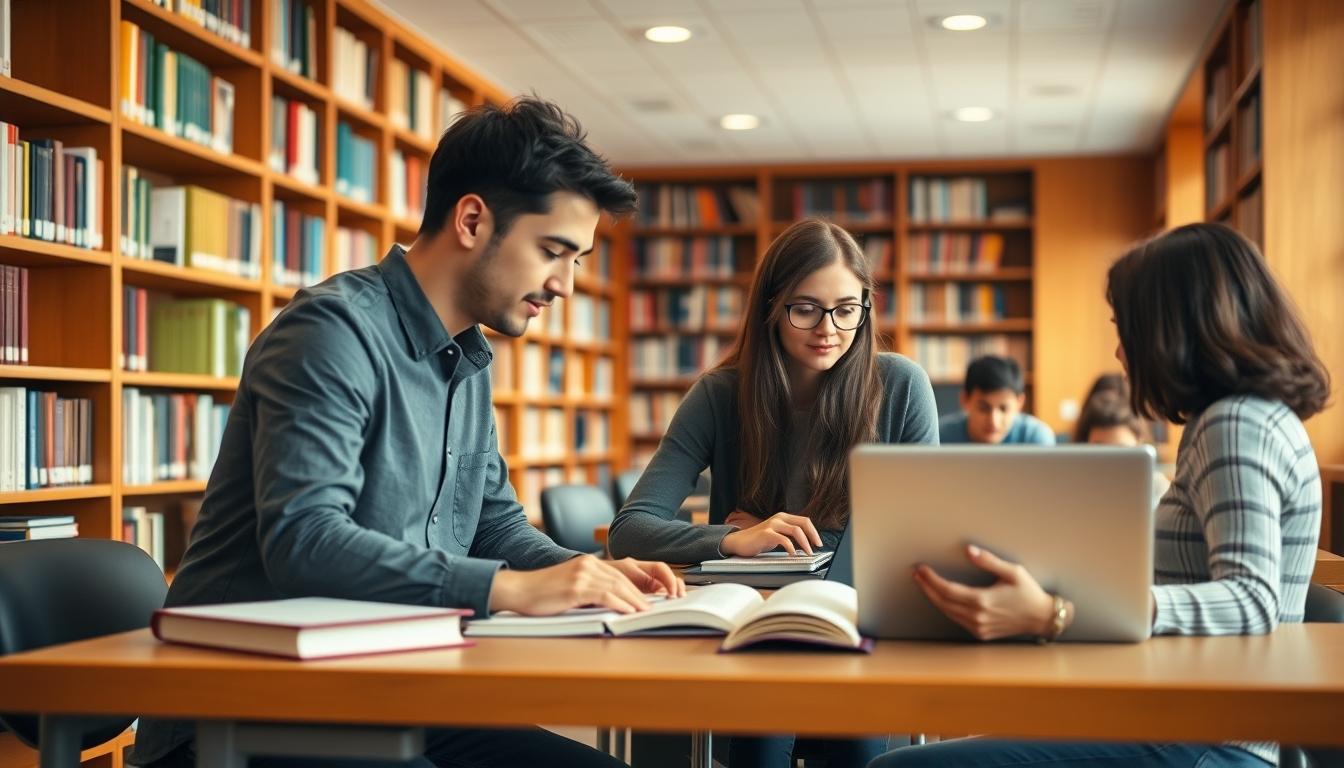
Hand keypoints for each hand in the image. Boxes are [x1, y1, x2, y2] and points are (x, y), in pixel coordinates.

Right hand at [489, 555, 679, 615]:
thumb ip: (589, 590)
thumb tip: (611, 604)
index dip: (636, 586)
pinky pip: (605, 595)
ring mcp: (582, 575)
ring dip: (634, 600)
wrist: (518, 590)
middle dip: (640, 594)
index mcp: (587, 563)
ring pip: (617, 587)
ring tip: (646, 611)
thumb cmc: (541, 594)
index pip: (619, 574)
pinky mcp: (576, 587)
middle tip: (652, 607)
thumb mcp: (569, 587)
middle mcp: (587, 565)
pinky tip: (628, 611)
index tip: (647, 599)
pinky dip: (620, 603)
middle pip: (622, 579)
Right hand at [720, 512, 821, 556]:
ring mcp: (772, 524)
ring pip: (796, 530)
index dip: (814, 532)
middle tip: (817, 548)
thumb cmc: (758, 540)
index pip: (805, 520)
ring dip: (805, 543)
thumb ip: (789, 535)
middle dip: (813, 536)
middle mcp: (779, 518)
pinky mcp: (766, 533)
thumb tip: (807, 544)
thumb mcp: (776, 535)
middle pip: (803, 523)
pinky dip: (791, 548)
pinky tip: (793, 554)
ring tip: (807, 553)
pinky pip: (784, 539)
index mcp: (783, 517)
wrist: (738, 542)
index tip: (819, 543)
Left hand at [912, 544, 1055, 640]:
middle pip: (942, 602)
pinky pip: (956, 619)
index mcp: (983, 600)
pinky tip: (940, 598)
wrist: (1041, 618)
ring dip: (933, 598)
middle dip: (926, 587)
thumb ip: (988, 561)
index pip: (947, 590)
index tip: (921, 569)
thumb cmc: (1028, 593)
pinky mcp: (980, 633)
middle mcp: (978, 617)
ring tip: (923, 583)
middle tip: (916, 574)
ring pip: (947, 612)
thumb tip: (968, 550)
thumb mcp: (1012, 572)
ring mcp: (978, 627)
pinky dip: (945, 608)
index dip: (931, 580)